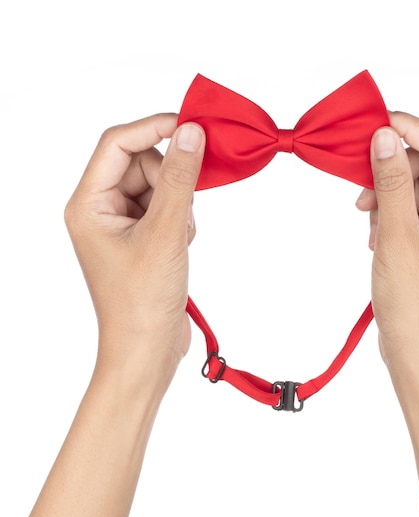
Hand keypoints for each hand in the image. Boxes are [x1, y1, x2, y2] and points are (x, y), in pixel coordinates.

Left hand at [65, 114, 204, 381]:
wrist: (147, 350)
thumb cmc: (141, 304)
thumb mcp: (166, 234)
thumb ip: (180, 180)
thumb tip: (191, 134)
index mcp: (89, 205)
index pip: (117, 144)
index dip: (153, 129)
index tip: (191, 126)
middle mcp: (101, 210)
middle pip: (141, 163)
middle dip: (171, 180)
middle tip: (185, 210)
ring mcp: (123, 225)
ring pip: (158, 185)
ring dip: (180, 203)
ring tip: (181, 237)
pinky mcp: (143, 238)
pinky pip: (167, 207)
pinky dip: (182, 219)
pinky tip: (183, 245)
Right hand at [356, 112, 418, 375]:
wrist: (418, 358)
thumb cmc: (415, 311)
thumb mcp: (397, 240)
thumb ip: (391, 185)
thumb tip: (384, 137)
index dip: (410, 129)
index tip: (372, 125)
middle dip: (392, 169)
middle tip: (359, 185)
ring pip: (417, 188)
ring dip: (387, 197)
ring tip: (368, 224)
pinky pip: (411, 212)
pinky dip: (389, 216)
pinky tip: (375, 238)